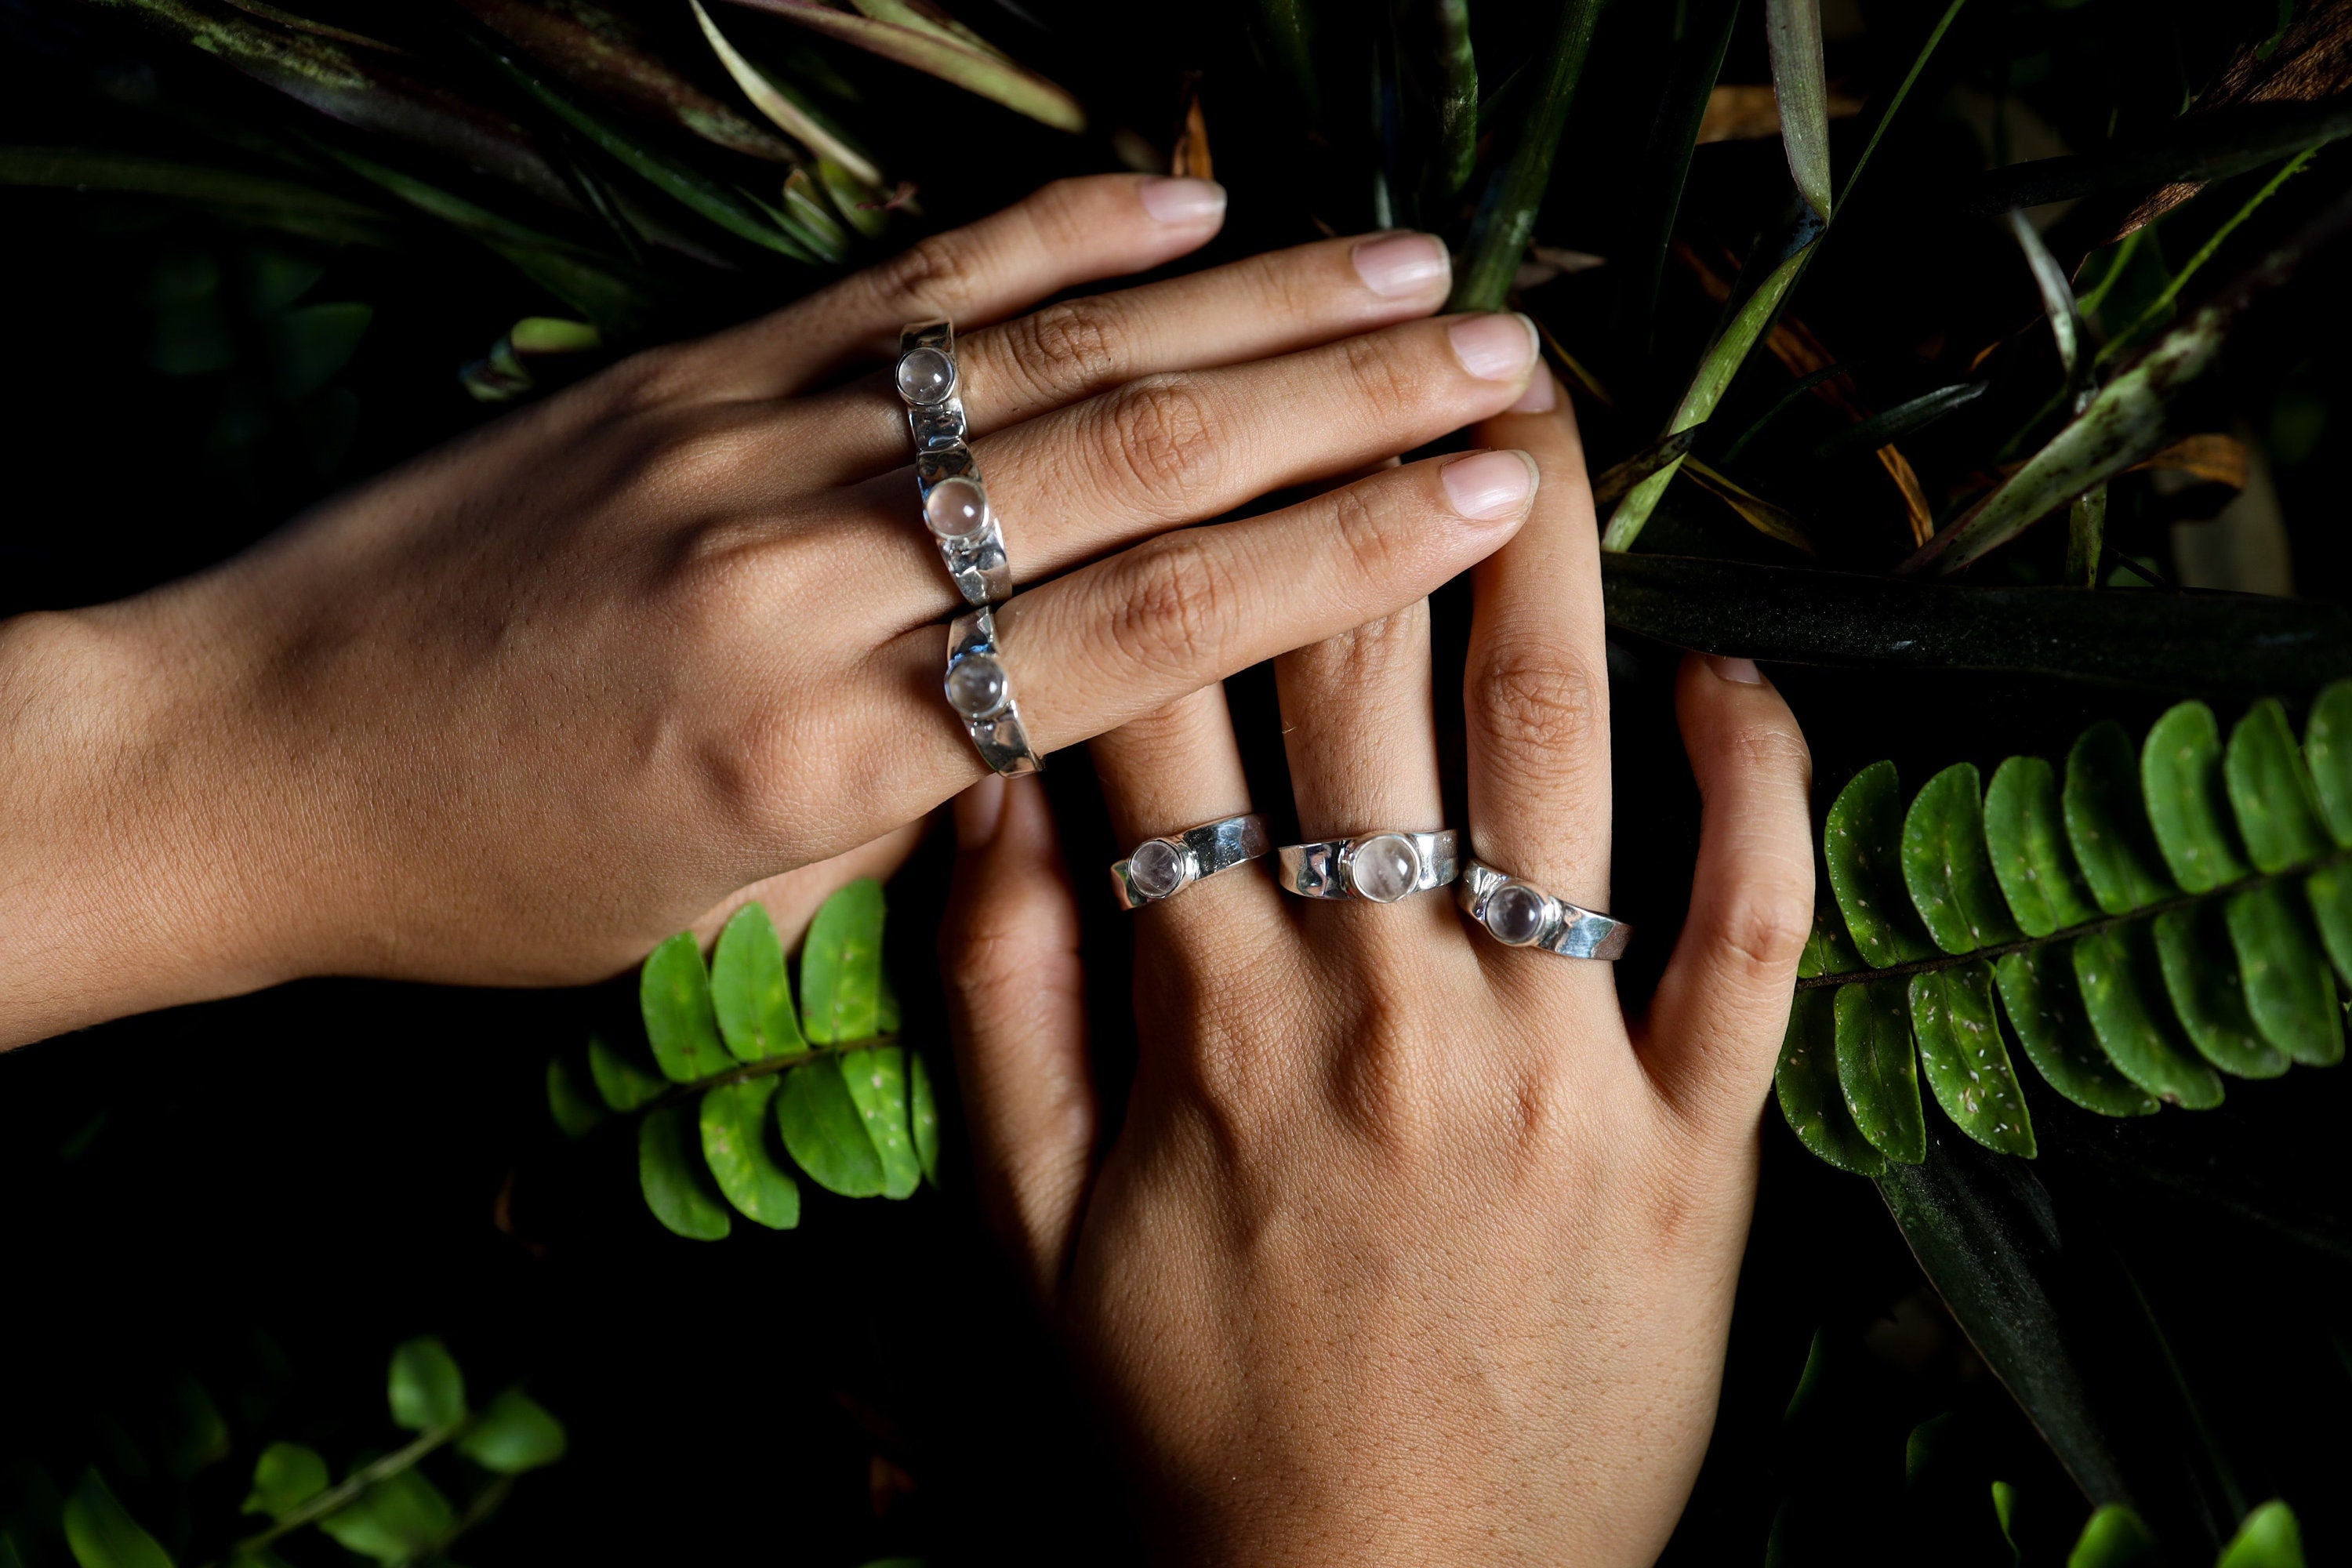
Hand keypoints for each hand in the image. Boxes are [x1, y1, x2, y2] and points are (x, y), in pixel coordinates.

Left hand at [0, 174, 1551, 1044]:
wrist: (245, 752)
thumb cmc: (487, 874)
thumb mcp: (716, 914)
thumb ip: (910, 817)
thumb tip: (1074, 737)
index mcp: (827, 752)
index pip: (1141, 633)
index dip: (1335, 558)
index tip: (1485, 501)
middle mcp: (805, 574)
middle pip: (1132, 469)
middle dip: (1344, 404)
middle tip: (1504, 360)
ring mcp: (746, 445)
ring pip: (1041, 361)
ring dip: (1243, 303)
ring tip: (1404, 269)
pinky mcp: (685, 370)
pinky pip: (897, 288)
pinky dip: (1046, 232)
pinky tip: (1176, 193)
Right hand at [940, 379, 1815, 1562]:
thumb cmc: (1180, 1435)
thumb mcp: (1019, 1244)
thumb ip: (992, 1008)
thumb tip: (989, 794)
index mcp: (1210, 1014)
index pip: (1166, 719)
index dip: (1160, 547)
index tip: (1176, 417)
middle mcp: (1390, 996)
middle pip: (1366, 680)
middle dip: (1359, 483)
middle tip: (1387, 334)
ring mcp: (1560, 1058)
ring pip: (1564, 752)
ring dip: (1554, 560)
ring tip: (1546, 414)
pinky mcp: (1696, 1139)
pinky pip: (1752, 932)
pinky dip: (1762, 792)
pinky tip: (1741, 672)